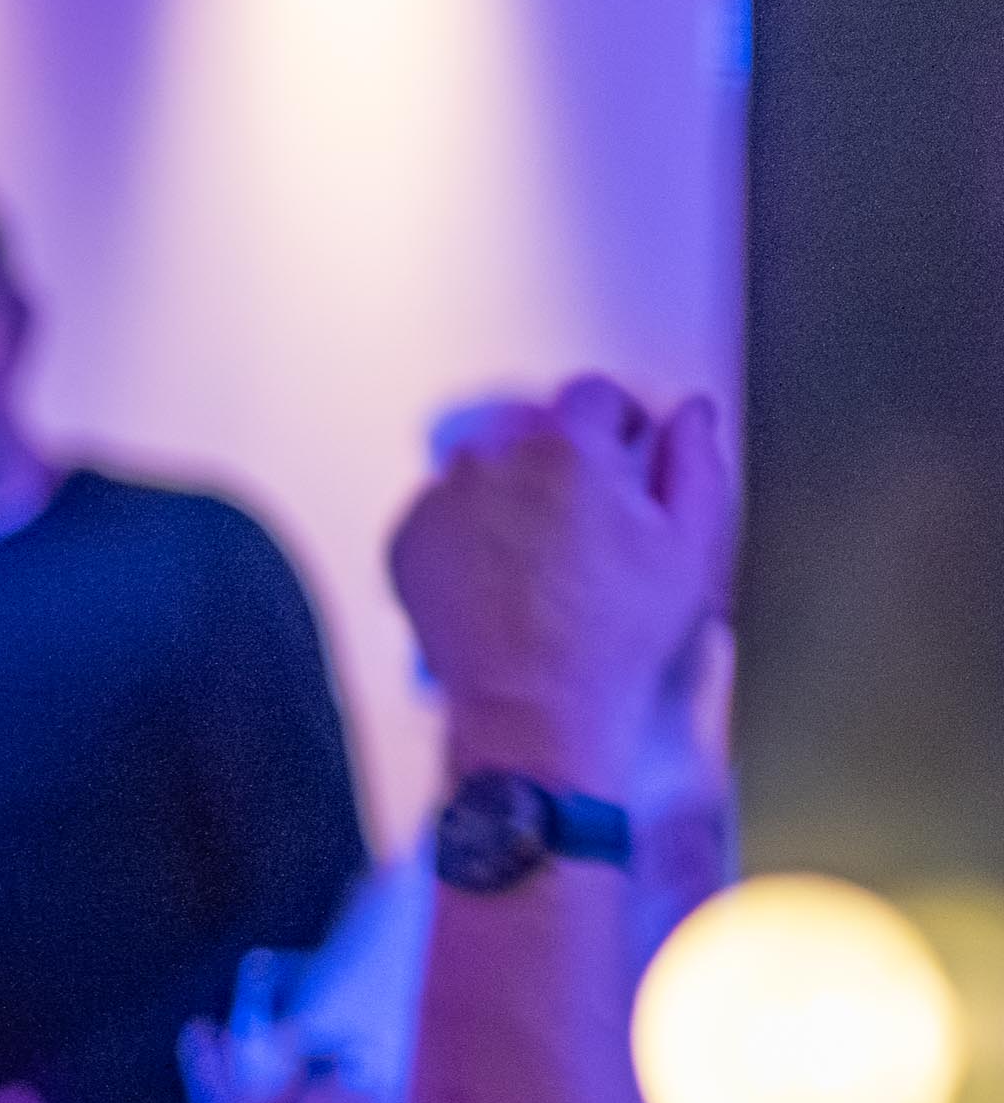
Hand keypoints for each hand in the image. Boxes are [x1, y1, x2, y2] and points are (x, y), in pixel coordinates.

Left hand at [391, 380, 731, 785]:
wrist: (533, 709)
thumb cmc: (614, 637)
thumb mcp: (691, 545)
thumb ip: (695, 462)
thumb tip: (692, 413)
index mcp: (568, 449)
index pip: (595, 394)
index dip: (621, 425)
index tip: (628, 457)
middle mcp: (493, 460)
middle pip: (536, 428)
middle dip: (567, 458)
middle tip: (592, 520)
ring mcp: (442, 500)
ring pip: (487, 467)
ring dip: (515, 491)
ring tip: (546, 557)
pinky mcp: (408, 540)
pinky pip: (445, 512)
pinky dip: (471, 530)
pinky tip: (503, 577)